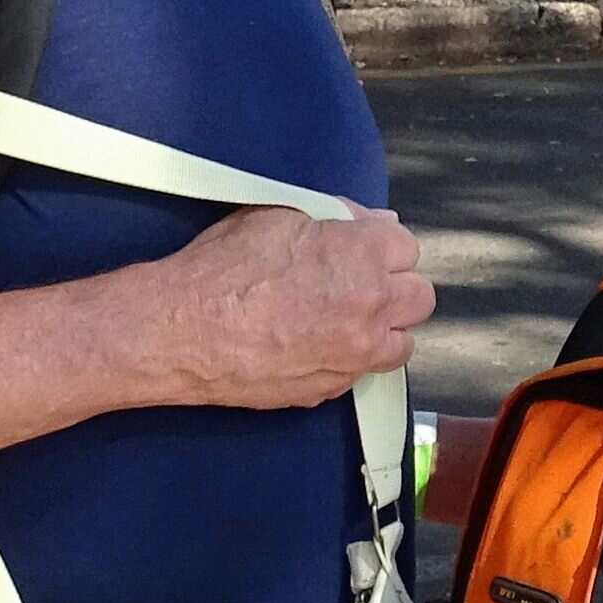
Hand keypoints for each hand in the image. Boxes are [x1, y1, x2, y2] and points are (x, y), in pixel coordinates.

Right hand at [150, 206, 434, 410]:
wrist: (183, 332)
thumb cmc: (221, 269)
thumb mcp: (277, 215)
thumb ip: (336, 217)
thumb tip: (373, 224)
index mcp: (362, 255)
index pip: (406, 246)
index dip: (380, 244)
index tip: (360, 247)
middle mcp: (371, 307)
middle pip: (420, 297)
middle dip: (396, 285)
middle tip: (360, 281)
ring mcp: (355, 354)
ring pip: (403, 342)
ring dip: (384, 327)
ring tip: (347, 318)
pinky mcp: (332, 387)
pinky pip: (363, 372)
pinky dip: (352, 358)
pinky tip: (319, 345)